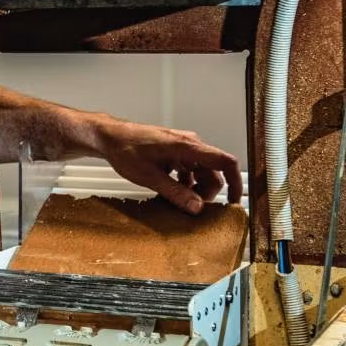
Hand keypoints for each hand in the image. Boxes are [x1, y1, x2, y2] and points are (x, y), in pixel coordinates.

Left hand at [94, 116, 242, 214]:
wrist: (109, 137)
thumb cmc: (126, 149)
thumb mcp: (150, 177)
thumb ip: (175, 192)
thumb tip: (197, 207)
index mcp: (187, 146)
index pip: (225, 161)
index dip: (235, 182)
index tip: (235, 201)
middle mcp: (189, 144)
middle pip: (213, 172)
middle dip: (207, 192)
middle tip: (192, 208)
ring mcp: (182, 148)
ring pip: (201, 172)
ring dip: (195, 189)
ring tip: (180, 202)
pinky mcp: (174, 152)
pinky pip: (189, 170)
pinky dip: (186, 183)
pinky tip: (173, 192)